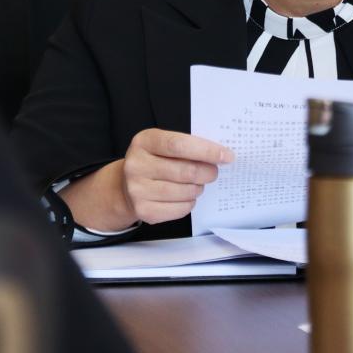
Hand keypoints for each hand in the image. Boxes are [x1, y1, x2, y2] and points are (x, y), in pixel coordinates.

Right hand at [118, 129, 233, 225]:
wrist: (126, 186)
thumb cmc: (154, 161)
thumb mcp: (162, 145)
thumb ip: (187, 146)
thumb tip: (220, 155)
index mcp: (144, 141)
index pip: (179, 145)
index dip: (206, 150)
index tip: (226, 156)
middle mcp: (136, 165)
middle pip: (185, 171)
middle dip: (207, 172)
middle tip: (213, 172)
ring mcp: (137, 189)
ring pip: (185, 192)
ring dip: (198, 188)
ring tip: (196, 184)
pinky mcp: (144, 210)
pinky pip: (180, 209)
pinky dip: (190, 203)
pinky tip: (185, 196)